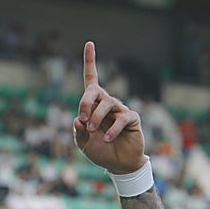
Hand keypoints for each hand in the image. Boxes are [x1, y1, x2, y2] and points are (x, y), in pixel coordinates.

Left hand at [73, 42, 145, 174]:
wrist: (119, 165)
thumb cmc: (100, 152)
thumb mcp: (83, 144)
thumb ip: (78, 132)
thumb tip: (78, 118)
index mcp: (94, 106)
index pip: (92, 79)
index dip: (90, 61)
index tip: (90, 43)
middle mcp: (107, 103)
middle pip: (95, 90)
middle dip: (86, 102)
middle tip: (83, 119)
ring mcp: (120, 110)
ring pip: (107, 104)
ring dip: (97, 118)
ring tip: (92, 132)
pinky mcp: (131, 119)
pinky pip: (121, 118)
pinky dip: (112, 129)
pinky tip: (107, 139)